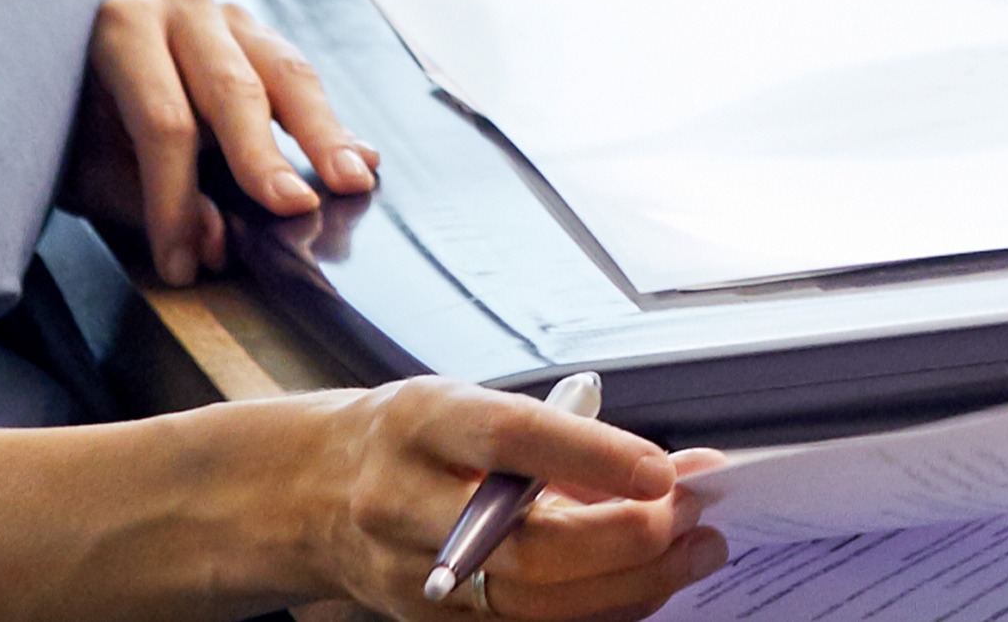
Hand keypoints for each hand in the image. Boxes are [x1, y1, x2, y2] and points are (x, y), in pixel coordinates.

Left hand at [79, 0, 376, 279]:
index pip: (163, 121)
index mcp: (123, 31)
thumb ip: (143, 200)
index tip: (184, 264)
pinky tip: (359, 157)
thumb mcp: (89, 165)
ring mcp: (228, 14)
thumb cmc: (82, 119)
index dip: (175, 198)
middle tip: (294, 208)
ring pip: (286, 73)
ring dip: (322, 134)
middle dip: (264, 157)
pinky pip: (300, 77)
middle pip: (233, 89)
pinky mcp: (260, 33)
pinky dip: (329, 123)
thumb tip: (213, 242)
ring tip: (352, 178)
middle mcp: (181, 6)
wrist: (76, 58)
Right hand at [277, 379, 721, 621]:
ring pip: (532, 605)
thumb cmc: (413, 442)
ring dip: (629, 585)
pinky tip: (644, 585)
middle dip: (628, 542)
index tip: (666, 470)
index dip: (593, 457)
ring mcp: (413, 577)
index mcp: (420, 425)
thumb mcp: (470, 406)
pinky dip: (598, 610)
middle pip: (527, 547)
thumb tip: (676, 471)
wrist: (311, 495)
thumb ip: (565, 436)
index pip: (510, 440)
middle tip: (695, 521)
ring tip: (692, 555)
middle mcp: (405, 505)